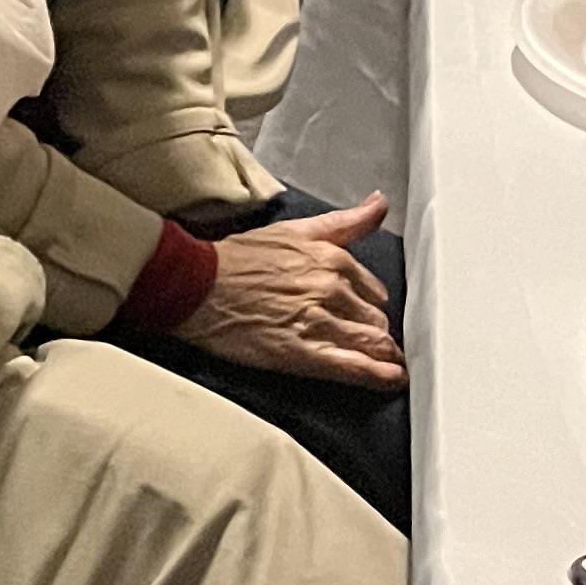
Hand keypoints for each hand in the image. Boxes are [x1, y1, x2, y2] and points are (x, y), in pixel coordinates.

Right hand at [179, 200, 403, 388]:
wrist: (194, 285)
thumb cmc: (235, 259)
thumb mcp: (293, 231)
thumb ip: (344, 221)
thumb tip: (378, 204)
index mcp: (332, 259)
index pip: (374, 290)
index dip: (370, 306)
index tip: (365, 315)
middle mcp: (332, 290)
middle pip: (376, 319)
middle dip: (376, 332)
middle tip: (368, 342)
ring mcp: (319, 322)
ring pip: (372, 343)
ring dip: (385, 356)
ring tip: (389, 367)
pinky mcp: (303, 353)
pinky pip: (355, 368)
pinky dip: (380, 377)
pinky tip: (391, 381)